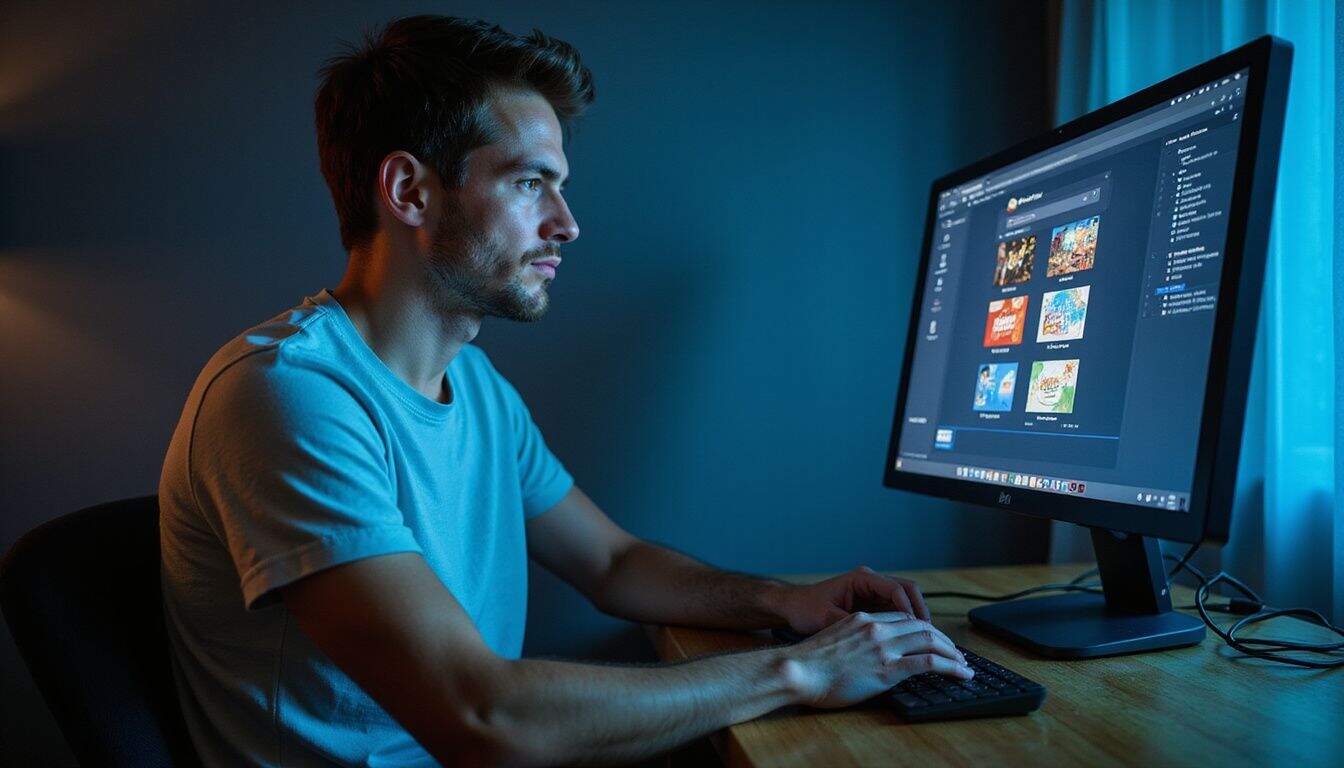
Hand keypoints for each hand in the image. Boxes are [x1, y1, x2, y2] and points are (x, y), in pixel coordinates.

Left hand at [774, 566, 930, 635]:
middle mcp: (870, 582)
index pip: (897, 589)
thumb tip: (875, 640)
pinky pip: (895, 613)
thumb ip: (852, 625)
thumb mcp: (826, 618)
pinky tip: (910, 643)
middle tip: (931, 637)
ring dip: (915, 621)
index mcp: (862, 579)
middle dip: (920, 614)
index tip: (916, 629)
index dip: (910, 609)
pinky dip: (905, 626)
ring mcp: (872, 594)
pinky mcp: (871, 606)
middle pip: (908, 592)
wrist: (791, 608)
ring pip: (905, 603)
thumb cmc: (805, 609)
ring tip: (926, 642)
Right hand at [780, 611, 970, 707]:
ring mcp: (883, 647)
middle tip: (955, 651)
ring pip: (930, 641)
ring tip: (963, 663)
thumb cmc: (807, 663)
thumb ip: (852, 641)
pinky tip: (960, 672)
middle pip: (920, 626)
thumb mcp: (832, 640)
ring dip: (952, 652)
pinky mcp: (888, 668)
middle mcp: (876, 628)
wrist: (797, 670)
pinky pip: (929, 662)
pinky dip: (950, 666)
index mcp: (862, 619)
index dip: (921, 628)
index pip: (901, 618)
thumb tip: (861, 654)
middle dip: (942, 639)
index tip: (930, 638)